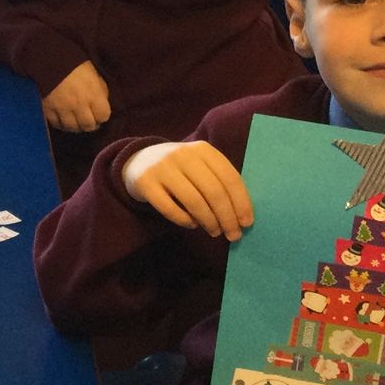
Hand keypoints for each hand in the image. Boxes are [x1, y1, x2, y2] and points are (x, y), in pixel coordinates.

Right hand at [42, 60, 110, 133]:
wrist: (49, 59)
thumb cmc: (75, 65)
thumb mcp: (94, 75)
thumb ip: (100, 90)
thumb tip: (102, 103)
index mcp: (93, 94)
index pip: (103, 116)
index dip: (102, 116)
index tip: (98, 113)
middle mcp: (79, 105)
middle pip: (88, 126)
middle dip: (90, 124)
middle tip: (87, 120)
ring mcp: (62, 109)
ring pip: (72, 128)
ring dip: (76, 126)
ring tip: (75, 121)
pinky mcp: (48, 110)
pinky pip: (56, 124)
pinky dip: (61, 124)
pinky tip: (63, 120)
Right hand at [122, 140, 253, 240]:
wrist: (138, 161)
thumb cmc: (180, 168)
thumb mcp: (200, 165)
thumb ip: (219, 181)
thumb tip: (241, 215)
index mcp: (203, 149)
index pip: (230, 178)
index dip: (241, 202)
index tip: (246, 223)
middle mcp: (183, 155)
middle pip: (214, 191)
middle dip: (227, 217)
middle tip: (233, 235)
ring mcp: (162, 168)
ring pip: (193, 201)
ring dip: (208, 221)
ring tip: (214, 232)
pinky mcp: (145, 182)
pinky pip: (170, 209)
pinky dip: (184, 220)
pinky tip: (192, 225)